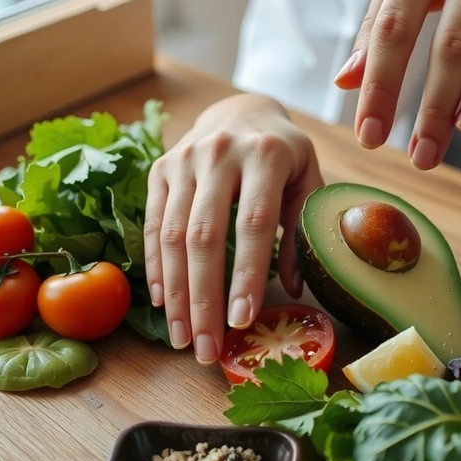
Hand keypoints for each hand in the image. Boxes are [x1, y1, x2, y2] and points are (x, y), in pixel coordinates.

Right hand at [144, 93, 323, 363]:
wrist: (241, 112)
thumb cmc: (283, 156)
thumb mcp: (307, 181)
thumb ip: (304, 230)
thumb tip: (294, 291)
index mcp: (265, 155)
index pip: (254, 224)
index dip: (246, 275)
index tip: (242, 322)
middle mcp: (219, 153)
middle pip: (205, 236)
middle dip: (203, 299)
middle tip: (206, 349)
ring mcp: (183, 160)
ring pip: (173, 235)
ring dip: (176, 294)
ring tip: (183, 339)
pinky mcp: (159, 170)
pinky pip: (153, 225)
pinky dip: (156, 268)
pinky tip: (163, 303)